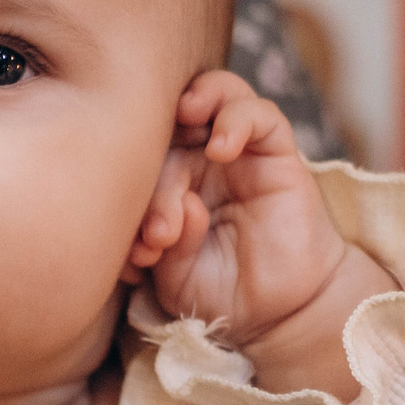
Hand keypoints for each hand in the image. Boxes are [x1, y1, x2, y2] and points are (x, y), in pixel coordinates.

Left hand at [127, 71, 396, 397]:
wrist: (276, 311)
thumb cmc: (219, 289)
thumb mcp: (173, 277)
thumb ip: (163, 246)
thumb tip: (173, 214)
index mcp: (164, 179)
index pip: (136, 158)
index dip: (128, 191)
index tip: (138, 252)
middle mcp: (197, 157)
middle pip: (167, 130)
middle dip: (157, 182)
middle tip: (160, 235)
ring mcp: (237, 152)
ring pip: (215, 94)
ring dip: (195, 99)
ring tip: (183, 119)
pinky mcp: (277, 154)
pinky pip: (259, 115)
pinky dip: (236, 119)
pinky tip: (222, 149)